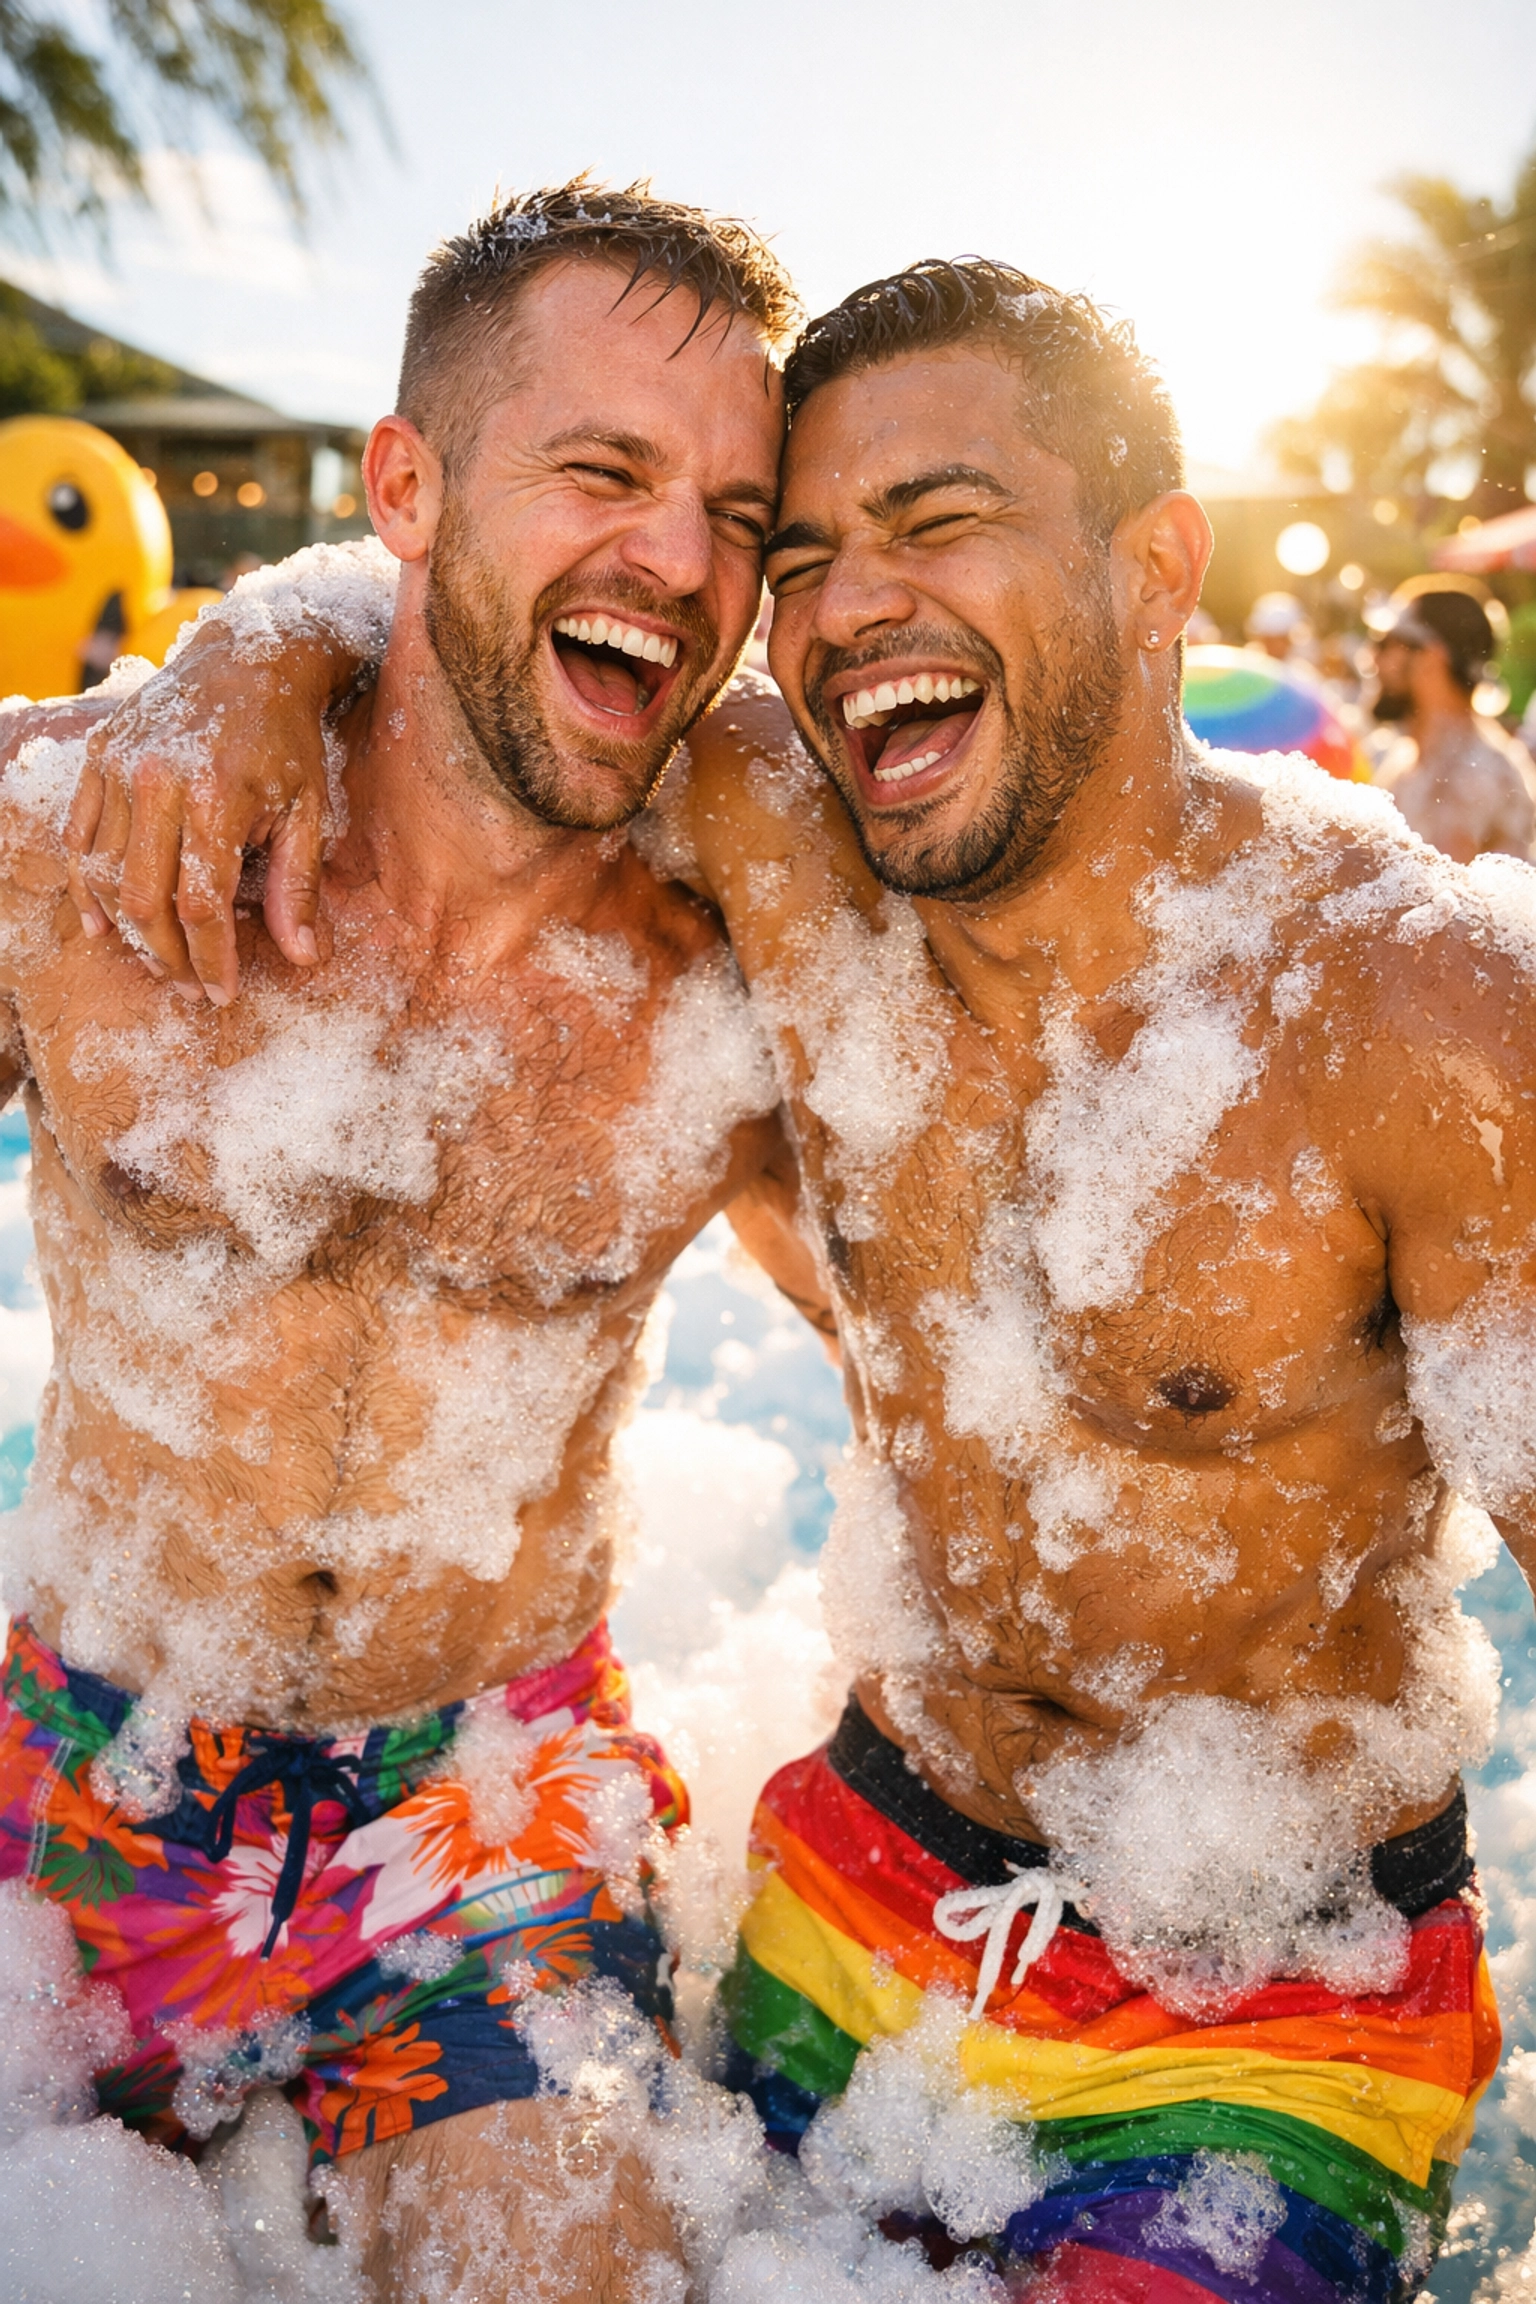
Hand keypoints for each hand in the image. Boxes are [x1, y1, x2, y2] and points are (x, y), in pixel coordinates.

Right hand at [63, 624, 350, 1003]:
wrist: (247, 661)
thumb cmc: (286, 742)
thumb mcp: (308, 812)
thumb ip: (299, 886)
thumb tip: (304, 957)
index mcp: (216, 797)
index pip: (203, 905)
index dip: (210, 960)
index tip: (222, 994)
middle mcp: (158, 782)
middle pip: (147, 899)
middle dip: (167, 956)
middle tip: (188, 987)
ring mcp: (120, 767)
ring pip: (106, 875)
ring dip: (128, 931)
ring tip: (158, 960)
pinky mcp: (98, 758)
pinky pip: (79, 838)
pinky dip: (87, 887)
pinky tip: (106, 924)